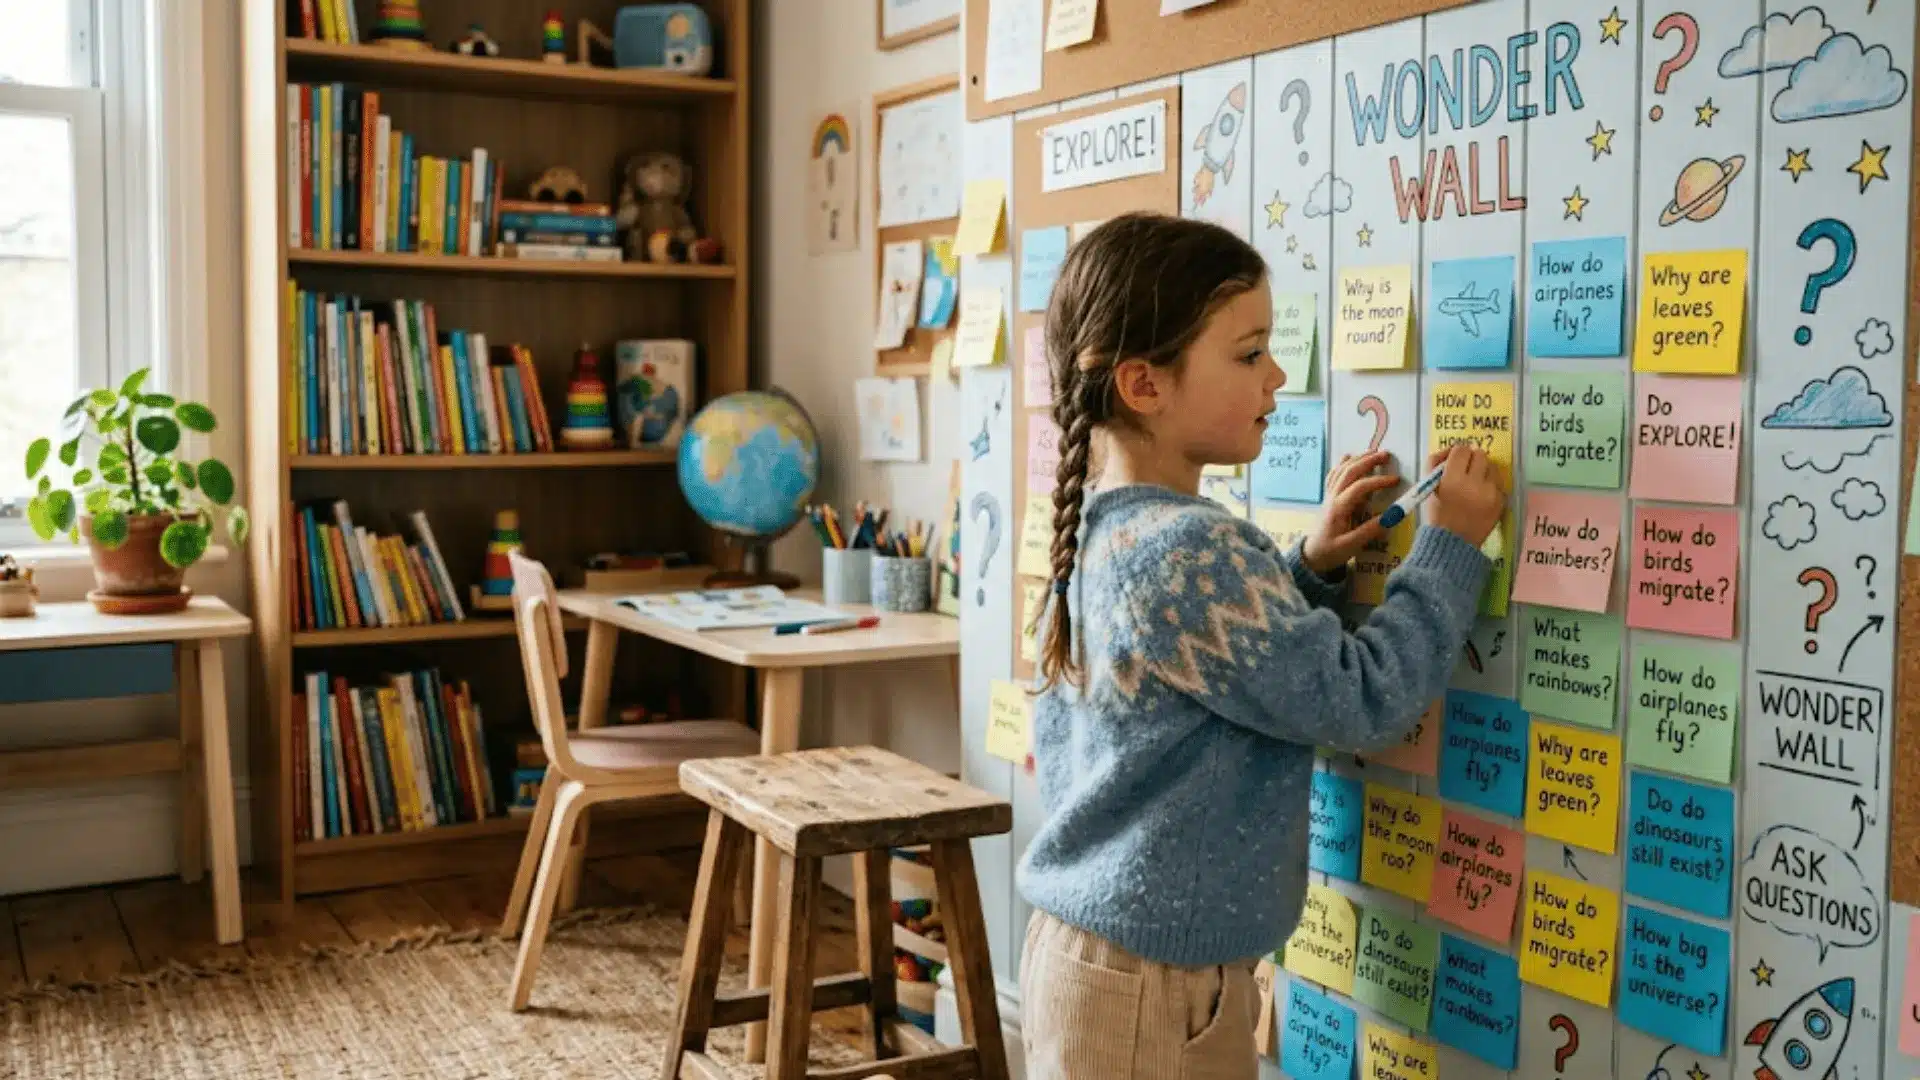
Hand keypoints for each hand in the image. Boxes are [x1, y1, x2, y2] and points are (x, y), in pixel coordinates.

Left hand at [1302, 451, 1399, 574]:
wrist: (1312, 555)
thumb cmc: (1331, 552)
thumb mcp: (1351, 546)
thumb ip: (1370, 531)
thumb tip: (1391, 517)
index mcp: (1338, 508)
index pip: (1359, 488)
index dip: (1378, 481)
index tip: (1396, 481)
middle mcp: (1332, 497)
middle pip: (1349, 472)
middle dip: (1368, 461)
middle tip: (1386, 455)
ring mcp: (1328, 495)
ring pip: (1341, 470)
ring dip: (1357, 459)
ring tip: (1374, 452)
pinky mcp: (1328, 497)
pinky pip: (1333, 475)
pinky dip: (1342, 464)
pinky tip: (1349, 456)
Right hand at [1424, 444, 1504, 544]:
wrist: (1454, 542)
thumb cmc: (1437, 515)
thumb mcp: (1429, 487)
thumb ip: (1436, 465)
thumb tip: (1450, 451)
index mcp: (1452, 480)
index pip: (1461, 450)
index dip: (1456, 454)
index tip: (1454, 462)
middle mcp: (1474, 484)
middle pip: (1479, 454)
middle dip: (1471, 460)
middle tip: (1466, 470)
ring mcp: (1491, 493)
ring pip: (1492, 466)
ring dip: (1483, 471)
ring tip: (1475, 483)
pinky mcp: (1501, 501)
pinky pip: (1498, 482)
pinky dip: (1490, 485)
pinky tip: (1482, 495)